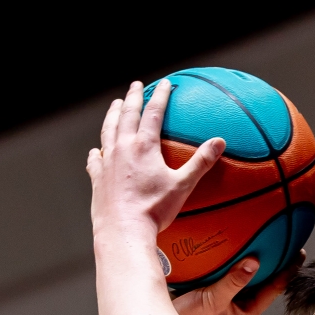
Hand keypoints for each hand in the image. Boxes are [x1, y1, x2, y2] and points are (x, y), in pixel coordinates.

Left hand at [87, 80, 223, 236]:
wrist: (123, 230)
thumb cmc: (154, 210)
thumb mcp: (182, 185)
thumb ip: (200, 162)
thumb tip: (220, 142)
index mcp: (144, 146)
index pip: (153, 112)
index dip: (161, 96)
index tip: (165, 84)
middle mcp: (122, 148)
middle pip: (127, 115)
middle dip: (133, 98)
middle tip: (136, 86)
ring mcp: (107, 162)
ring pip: (108, 130)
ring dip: (112, 115)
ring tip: (115, 105)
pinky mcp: (97, 179)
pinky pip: (94, 160)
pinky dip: (96, 152)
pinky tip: (96, 151)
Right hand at [174, 251, 305, 314]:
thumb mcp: (213, 300)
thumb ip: (233, 282)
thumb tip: (254, 262)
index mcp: (247, 312)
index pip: (275, 288)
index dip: (289, 270)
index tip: (300, 252)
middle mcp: (241, 306)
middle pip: (264, 281)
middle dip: (276, 262)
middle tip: (287, 238)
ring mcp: (228, 299)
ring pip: (247, 276)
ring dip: (255, 259)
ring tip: (265, 237)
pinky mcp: (214, 292)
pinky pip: (230, 273)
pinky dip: (235, 260)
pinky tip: (235, 244)